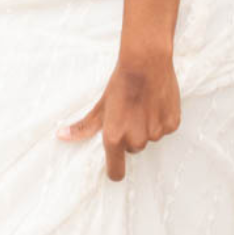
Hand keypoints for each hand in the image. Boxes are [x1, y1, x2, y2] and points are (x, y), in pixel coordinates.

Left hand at [56, 52, 181, 181]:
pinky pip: (165, 129)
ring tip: (143, 105)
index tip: (115, 163)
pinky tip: (156, 103)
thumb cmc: (121, 83)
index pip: (116, 172)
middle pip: (133, 149)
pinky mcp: (172, 124)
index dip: (115, 169)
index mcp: (115, 138)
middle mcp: (136, 140)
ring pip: (149, 138)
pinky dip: (161, 120)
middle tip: (129, 114)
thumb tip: (62, 136)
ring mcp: (156, 133)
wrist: (146, 62)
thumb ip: (83, 127)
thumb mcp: (100, 106)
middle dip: (131, 136)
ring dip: (146, 127)